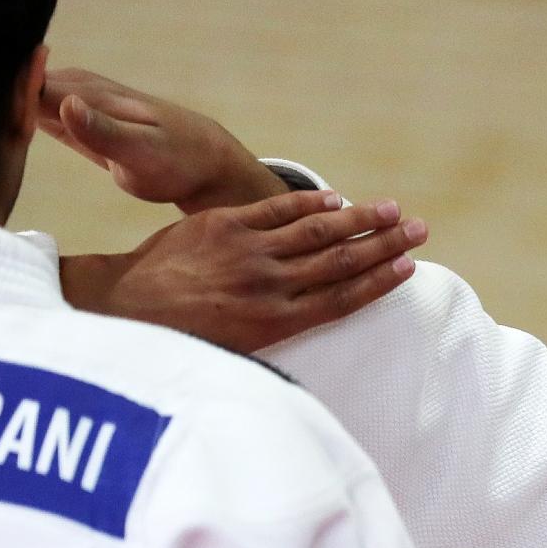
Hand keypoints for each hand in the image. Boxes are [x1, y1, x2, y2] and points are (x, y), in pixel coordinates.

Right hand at [40, 66, 283, 213]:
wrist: (205, 163)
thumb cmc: (179, 160)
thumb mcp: (143, 154)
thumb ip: (103, 133)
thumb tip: (63, 103)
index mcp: (89, 97)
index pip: (28, 87)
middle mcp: (78, 92)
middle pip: (19, 87)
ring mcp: (76, 104)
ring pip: (24, 96)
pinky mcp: (78, 121)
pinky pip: (37, 110)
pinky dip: (15, 114)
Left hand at [60, 191, 425, 352]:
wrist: (126, 311)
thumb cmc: (182, 338)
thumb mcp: (237, 348)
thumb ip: (276, 325)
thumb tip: (311, 314)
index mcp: (276, 323)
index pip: (342, 296)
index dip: (380, 280)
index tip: (409, 267)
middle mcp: (269, 287)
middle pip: (341, 260)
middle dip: (385, 244)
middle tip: (420, 230)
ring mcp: (248, 252)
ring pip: (316, 231)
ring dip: (360, 218)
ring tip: (392, 209)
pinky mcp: (223, 225)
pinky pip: (275, 209)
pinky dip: (308, 203)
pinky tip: (336, 199)